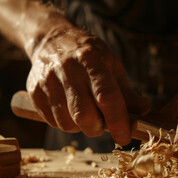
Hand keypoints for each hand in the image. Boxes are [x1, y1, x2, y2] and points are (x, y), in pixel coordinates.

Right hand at [26, 28, 149, 144]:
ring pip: (67, 123)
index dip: (117, 121)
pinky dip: (65, 124)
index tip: (124, 137)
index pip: (106, 96)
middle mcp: (68, 69)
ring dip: (80, 128)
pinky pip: (52, 122)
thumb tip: (143, 110)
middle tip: (101, 124)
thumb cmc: (88, 55)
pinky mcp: (34, 92)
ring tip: (85, 115)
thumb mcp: (112, 65)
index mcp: (91, 60)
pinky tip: (70, 111)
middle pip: (84, 115)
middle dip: (97, 128)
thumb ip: (127, 91)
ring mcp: (48, 81)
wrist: (52, 39)